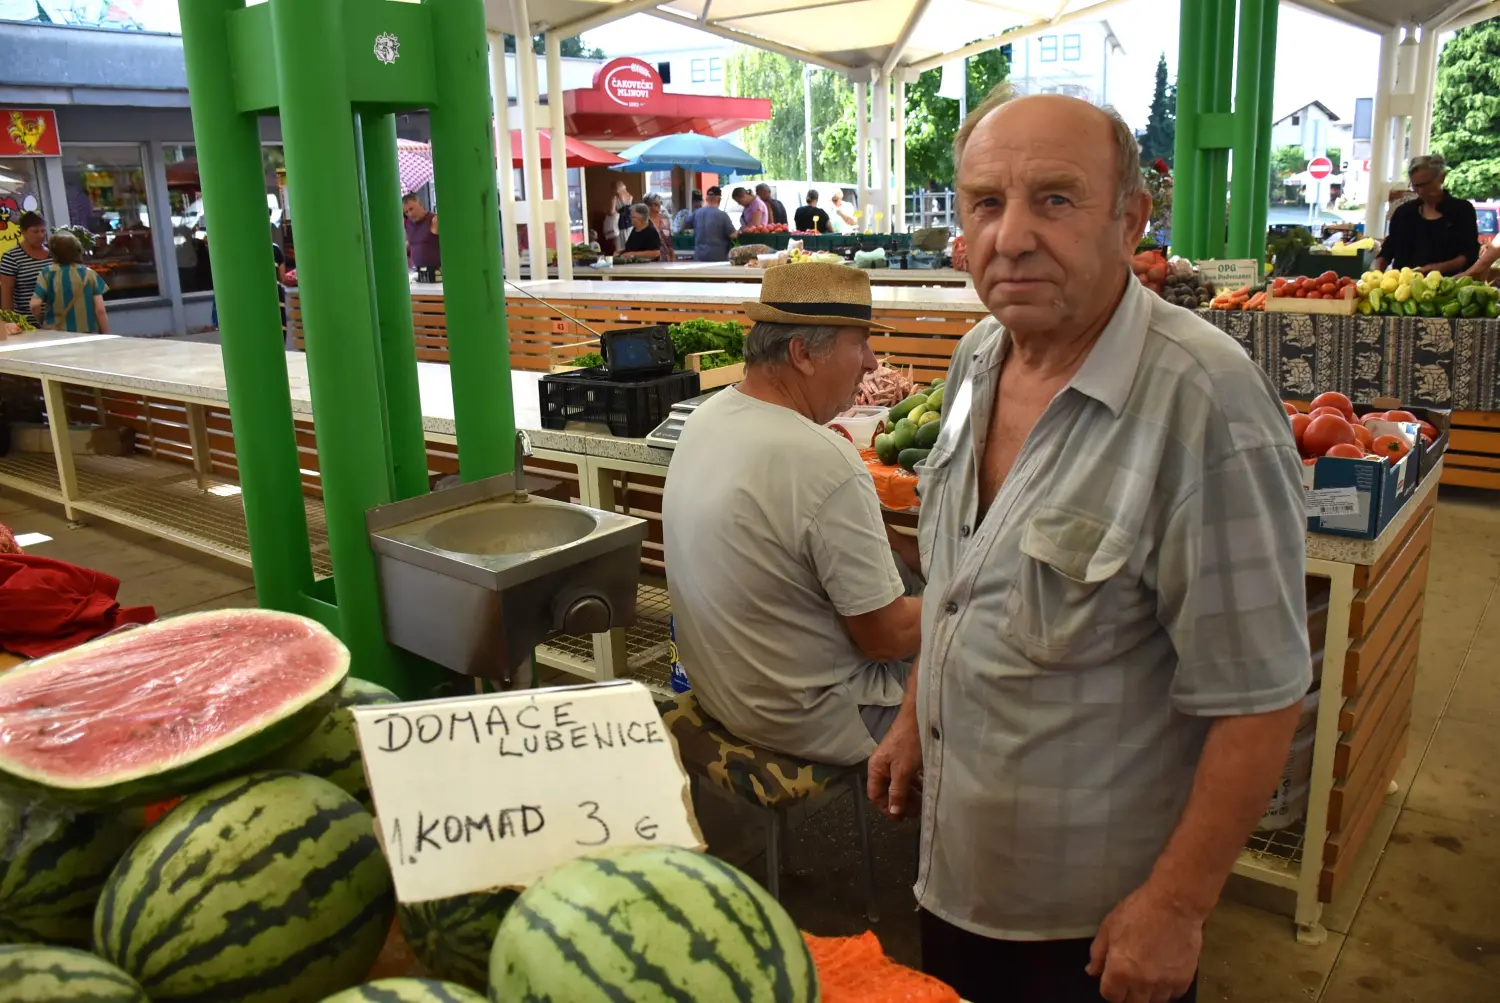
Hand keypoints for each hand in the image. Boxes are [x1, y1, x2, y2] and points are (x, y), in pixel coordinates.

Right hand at [867, 708, 921, 818]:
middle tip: (916, 813)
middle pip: (887, 791)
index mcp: (876, 768)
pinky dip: (915, 784)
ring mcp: (894, 760)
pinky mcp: (905, 756)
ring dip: (909, 794)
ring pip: (899, 784)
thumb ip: (897, 792)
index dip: (886, 809)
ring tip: (922, 803)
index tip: (901, 819)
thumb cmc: (909, 743)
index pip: (875, 795)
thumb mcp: (903, 770)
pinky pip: (907, 775)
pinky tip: (925, 787)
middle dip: (900, 803)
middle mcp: (882, 766)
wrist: (919, 716)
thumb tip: (893, 812)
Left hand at [1086, 882, 1203, 1002]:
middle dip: (1127, 994)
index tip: (1113, 980)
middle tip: (1129, 979)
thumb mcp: (1109, 926)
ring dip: (1147, 993)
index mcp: (1120, 970)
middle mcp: (1142, 983)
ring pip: (1153, 1002)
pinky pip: (1173, 995)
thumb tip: (1092, 972)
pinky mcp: (1183, 980)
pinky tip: (1164, 974)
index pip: (1110, 996)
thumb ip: (1098, 953)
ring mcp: (1164, 984)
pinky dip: (1167, 989)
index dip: (1110, 988)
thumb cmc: (1137, 910)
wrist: (1174, 904)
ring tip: (1147, 976)